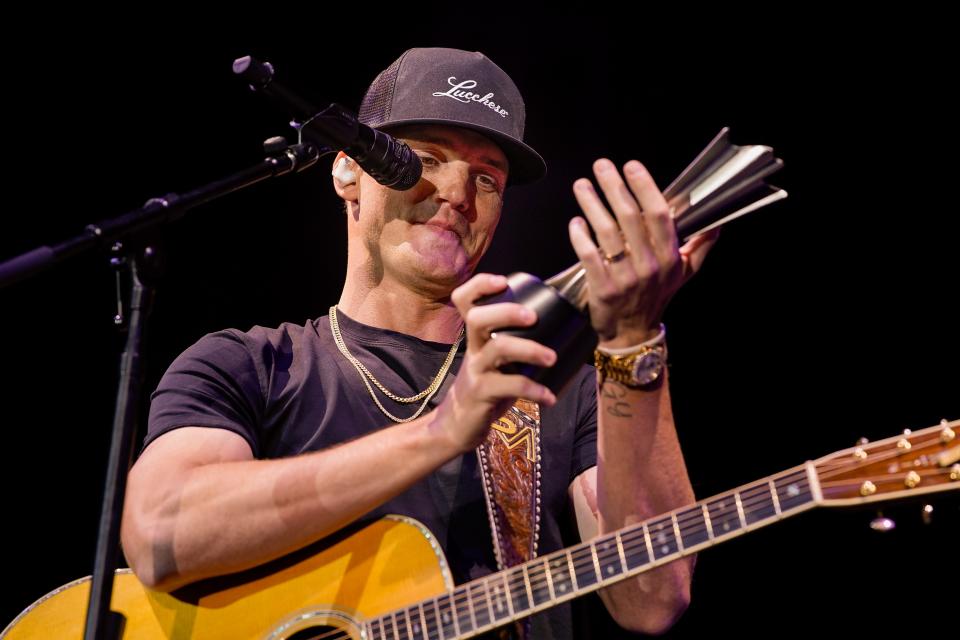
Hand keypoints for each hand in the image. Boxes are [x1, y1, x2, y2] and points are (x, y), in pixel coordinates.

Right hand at [435, 273, 557, 452]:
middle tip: (532, 316)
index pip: (464, 301)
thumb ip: (514, 345)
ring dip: (529, 349)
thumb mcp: (493, 362)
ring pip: (497, 349)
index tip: (503, 281)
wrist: (457, 426)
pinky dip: (535, 391)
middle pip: (478, 319)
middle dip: (506, 312)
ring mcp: (475, 371)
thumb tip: (559, 329)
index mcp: (475, 337)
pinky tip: (550, 397)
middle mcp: (472, 349)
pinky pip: (510, 386)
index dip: (479, 286)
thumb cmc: (485, 388)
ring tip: (552, 357)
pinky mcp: (481, 394)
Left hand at [568, 159, 717, 347]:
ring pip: (606, 233)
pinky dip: (580, 237)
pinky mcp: (603, 290)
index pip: (658, 214)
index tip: (631, 166)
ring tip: (581, 185)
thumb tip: (718, 224)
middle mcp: (649, 266)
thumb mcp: (684, 274)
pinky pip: (590, 256)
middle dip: (613, 186)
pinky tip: (575, 221)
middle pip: (629, 217)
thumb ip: (700, 247)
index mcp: (670, 257)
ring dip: (592, 205)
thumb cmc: (656, 297)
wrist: (633, 334)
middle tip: (601, 166)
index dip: (644, 187)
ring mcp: (625, 278)